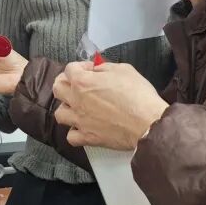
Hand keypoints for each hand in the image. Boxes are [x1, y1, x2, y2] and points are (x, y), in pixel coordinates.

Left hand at [53, 62, 167, 150]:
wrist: (148, 123)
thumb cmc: (138, 95)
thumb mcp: (124, 70)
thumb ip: (105, 68)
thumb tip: (97, 70)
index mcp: (83, 81)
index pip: (69, 69)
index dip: (81, 67)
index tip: (91, 70)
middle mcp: (76, 100)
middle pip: (57, 88)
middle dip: (66, 83)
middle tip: (79, 84)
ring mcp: (80, 120)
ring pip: (59, 113)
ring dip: (67, 108)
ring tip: (79, 107)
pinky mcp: (88, 137)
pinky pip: (71, 136)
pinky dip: (75, 132)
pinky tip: (84, 127)